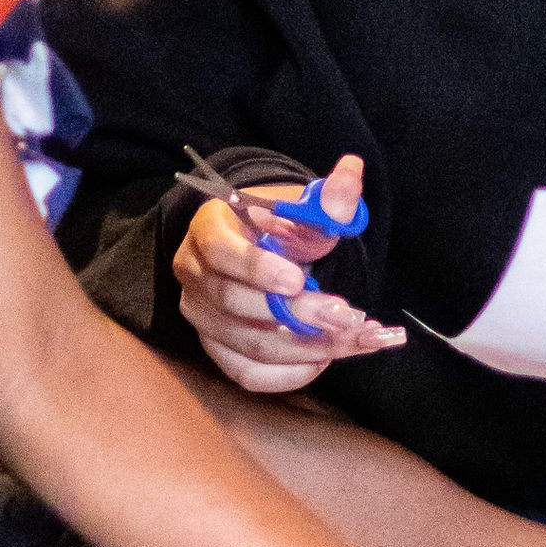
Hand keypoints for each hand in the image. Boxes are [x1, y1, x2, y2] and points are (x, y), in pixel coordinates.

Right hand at [174, 155, 404, 393]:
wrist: (261, 249)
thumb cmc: (280, 226)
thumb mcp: (305, 207)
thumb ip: (330, 196)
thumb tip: (352, 171)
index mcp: (209, 228)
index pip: (221, 251)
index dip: (257, 269)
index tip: (300, 278)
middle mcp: (193, 274)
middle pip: (236, 304)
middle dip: (297, 314)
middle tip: (347, 316)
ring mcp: (200, 316)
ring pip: (247, 344)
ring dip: (305, 347)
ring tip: (351, 339)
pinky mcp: (214, 349)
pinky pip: (247, 374)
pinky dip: (289, 374)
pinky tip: (324, 360)